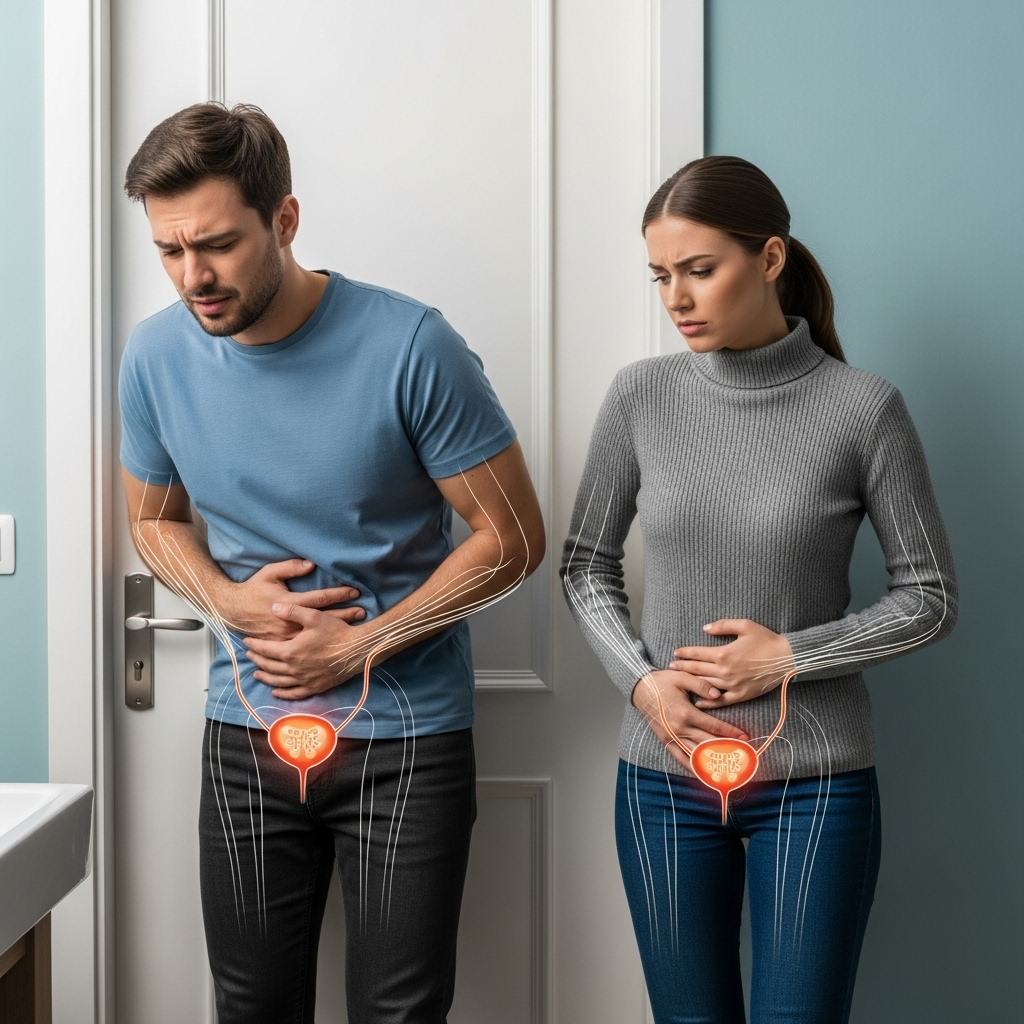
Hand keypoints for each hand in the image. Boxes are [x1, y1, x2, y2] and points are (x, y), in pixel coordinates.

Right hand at [224, 559, 364, 640]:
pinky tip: (334, 642)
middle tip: (363, 611)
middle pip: (323, 619)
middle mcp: (288, 622)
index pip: (319, 599)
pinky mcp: (281, 646)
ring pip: (316, 634)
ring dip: (336, 630)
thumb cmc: (253, 590)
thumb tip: (310, 564)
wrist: (232, 611)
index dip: (338, 594)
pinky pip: (304, 646)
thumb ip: (290, 568)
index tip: (355, 592)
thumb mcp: (269, 573)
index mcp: (287, 603)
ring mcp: (285, 637)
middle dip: (344, 614)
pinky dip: (320, 643)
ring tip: (356, 628)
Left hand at [243, 602, 370, 698]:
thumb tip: (273, 607)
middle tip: (249, 655)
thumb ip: (292, 611)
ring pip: (278, 681)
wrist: (357, 650)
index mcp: (291, 651)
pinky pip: (293, 693)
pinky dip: (282, 693)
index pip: (266, 649)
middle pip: (269, 666)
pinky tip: (276, 691)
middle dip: (257, 659)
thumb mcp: (314, 616)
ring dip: (265, 677)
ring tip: (256, 674)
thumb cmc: (336, 632)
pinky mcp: (315, 687)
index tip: (246, 641)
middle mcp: (294, 669)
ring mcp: (304, 680)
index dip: (254, 645)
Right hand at [632, 669, 749, 768]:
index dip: (731, 733)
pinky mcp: (665, 740)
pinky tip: (703, 773)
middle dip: (727, 748)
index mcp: (686, 713)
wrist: (640, 688)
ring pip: (696, 754)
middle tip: (743, 754)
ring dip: (713, 761)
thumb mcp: (682, 677)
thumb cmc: (662, 681)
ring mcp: (672, 737)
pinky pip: (680, 757)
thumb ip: (702, 685)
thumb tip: (718, 695)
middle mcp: (680, 728)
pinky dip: (692, 767)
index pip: (714, 727)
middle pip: (708, 743)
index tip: (745, 737)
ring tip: (728, 766)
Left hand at [669, 619, 793, 708]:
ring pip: (706, 684)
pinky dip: (708, 702)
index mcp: (724, 653)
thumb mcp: (745, 625)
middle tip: (670, 667)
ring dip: (691, 682)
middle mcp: (725, 671)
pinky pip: (721, 701)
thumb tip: (706, 628)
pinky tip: (699, 702)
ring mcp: (732, 685)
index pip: (698, 653)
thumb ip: (723, 626)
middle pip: (697, 670)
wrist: (787, 658)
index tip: (675, 653)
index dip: (685, 653)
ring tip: (680, 681)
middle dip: (682, 667)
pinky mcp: (741, 695)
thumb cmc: (766, 640)